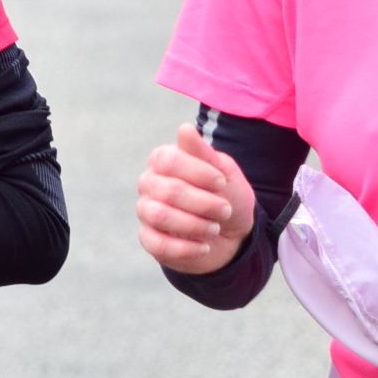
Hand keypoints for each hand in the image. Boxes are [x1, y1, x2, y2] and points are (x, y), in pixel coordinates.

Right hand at [137, 123, 255, 272]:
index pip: (168, 160)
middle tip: (224, 210)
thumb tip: (184, 129)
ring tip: (215, 228)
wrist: (232, 235)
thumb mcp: (224, 172)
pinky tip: (204, 246)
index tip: (222, 182)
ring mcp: (146, 212)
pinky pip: (158, 244)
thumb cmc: (226, 196)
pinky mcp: (149, 239)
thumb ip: (204, 153)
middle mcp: (149, 184)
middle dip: (203, 203)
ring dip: (195, 225)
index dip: (198, 172)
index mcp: (163, 161)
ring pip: (160, 216)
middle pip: (167, 190)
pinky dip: (186, 248)